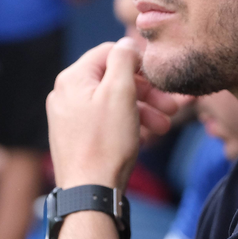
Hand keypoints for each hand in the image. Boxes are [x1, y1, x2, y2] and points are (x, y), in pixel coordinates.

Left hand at [47, 38, 181, 189]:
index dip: (138, 62)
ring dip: (142, 110)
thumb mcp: (121, 93)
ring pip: (112, 103)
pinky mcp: (76, 138)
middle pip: (113, 79)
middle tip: (171, 106)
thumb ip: (124, 60)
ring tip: (164, 127)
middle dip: (146, 92)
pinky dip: (127, 124)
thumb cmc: (106, 144)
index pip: (110, 52)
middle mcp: (66, 95)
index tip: (159, 78)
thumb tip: (127, 44)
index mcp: (73, 78)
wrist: (90, 194)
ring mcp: (69, 118)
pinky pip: (106, 121)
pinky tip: (146, 137)